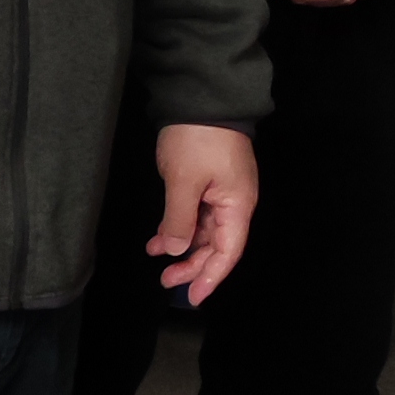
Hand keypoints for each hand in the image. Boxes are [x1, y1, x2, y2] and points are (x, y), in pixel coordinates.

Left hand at [152, 124, 257, 306]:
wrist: (201, 97)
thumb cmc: (197, 138)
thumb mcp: (183, 181)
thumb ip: (178, 219)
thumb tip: (173, 251)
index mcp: (237, 206)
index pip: (228, 252)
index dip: (211, 277)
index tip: (193, 297)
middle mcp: (234, 203)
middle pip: (217, 245)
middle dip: (193, 265)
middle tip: (166, 282)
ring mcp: (221, 192)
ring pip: (204, 232)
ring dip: (182, 247)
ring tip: (158, 261)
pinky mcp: (207, 183)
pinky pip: (195, 215)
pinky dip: (177, 227)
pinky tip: (158, 238)